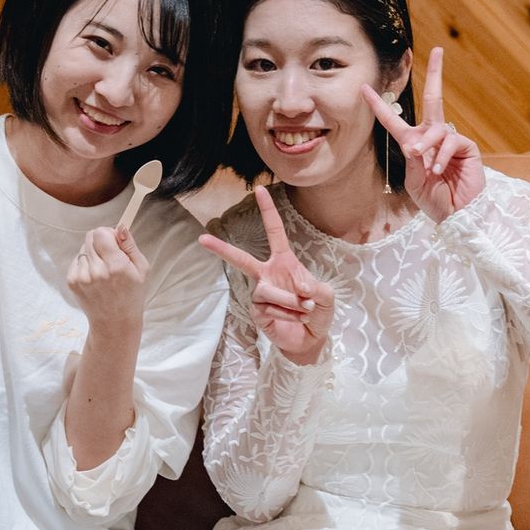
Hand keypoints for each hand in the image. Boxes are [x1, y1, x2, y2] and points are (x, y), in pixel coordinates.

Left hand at [67, 225, 149, 333]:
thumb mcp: (141, 269)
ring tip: (103, 270)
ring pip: (83, 248)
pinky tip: (95, 277)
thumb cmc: (132, 295)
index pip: (101, 233)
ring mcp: (82, 277)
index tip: (114, 242)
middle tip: (110, 256)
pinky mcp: (72, 281)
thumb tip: (120, 227)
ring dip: (92, 254)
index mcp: (116, 266)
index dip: (108, 233)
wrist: (115, 322)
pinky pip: (76, 261)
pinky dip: (85, 265)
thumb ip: (130, 246)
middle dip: (101, 242)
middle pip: (90, 237)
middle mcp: (96, 271)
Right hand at [199, 186, 333, 364]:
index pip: (274, 232)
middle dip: (221, 249)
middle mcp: (268, 274)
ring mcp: (260, 293)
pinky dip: (289, 313)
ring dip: (292, 301)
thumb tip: (303, 288)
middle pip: (241, 259)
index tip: (258, 190)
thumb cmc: (317, 312)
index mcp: (284, 261)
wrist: (310, 340)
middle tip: (202, 237)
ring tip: (305, 310)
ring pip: (270, 291)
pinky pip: (270, 307)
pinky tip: (296, 318)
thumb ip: (319, 288)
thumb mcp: (327, 297)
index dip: (267, 211)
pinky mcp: (257, 311)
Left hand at [361, 45, 483, 222]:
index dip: (379, 105)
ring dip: (427, 145)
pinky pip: (451, 141)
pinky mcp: (467, 147)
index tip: (364, 88)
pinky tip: (438, 170)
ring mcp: (451, 140)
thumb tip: (414, 144)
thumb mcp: (413, 179)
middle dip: (436, 74)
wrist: (456, 215)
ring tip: (425, 166)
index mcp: (414, 144)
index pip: (394, 120)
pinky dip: (441, 156)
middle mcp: (433, 137)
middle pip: (433, 99)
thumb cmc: (434, 199)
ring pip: (436, 128)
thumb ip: (411, 159)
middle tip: (437, 50)